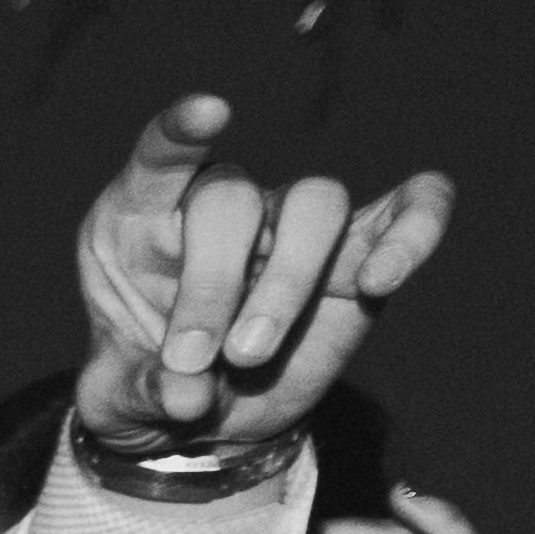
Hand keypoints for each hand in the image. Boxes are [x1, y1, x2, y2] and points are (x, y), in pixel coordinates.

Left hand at [68, 93, 449, 461]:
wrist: (204, 420)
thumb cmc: (148, 385)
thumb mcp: (120, 400)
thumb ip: (142, 391)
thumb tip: (187, 396)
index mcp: (143, 220)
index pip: (161, 159)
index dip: (182, 133)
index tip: (209, 113)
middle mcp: (222, 206)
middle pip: (232, 200)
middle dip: (211, 283)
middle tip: (193, 358)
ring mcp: (293, 225)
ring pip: (314, 205)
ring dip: (285, 282)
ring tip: (247, 356)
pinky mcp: (360, 252)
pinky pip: (410, 208)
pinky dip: (414, 228)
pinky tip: (382, 279)